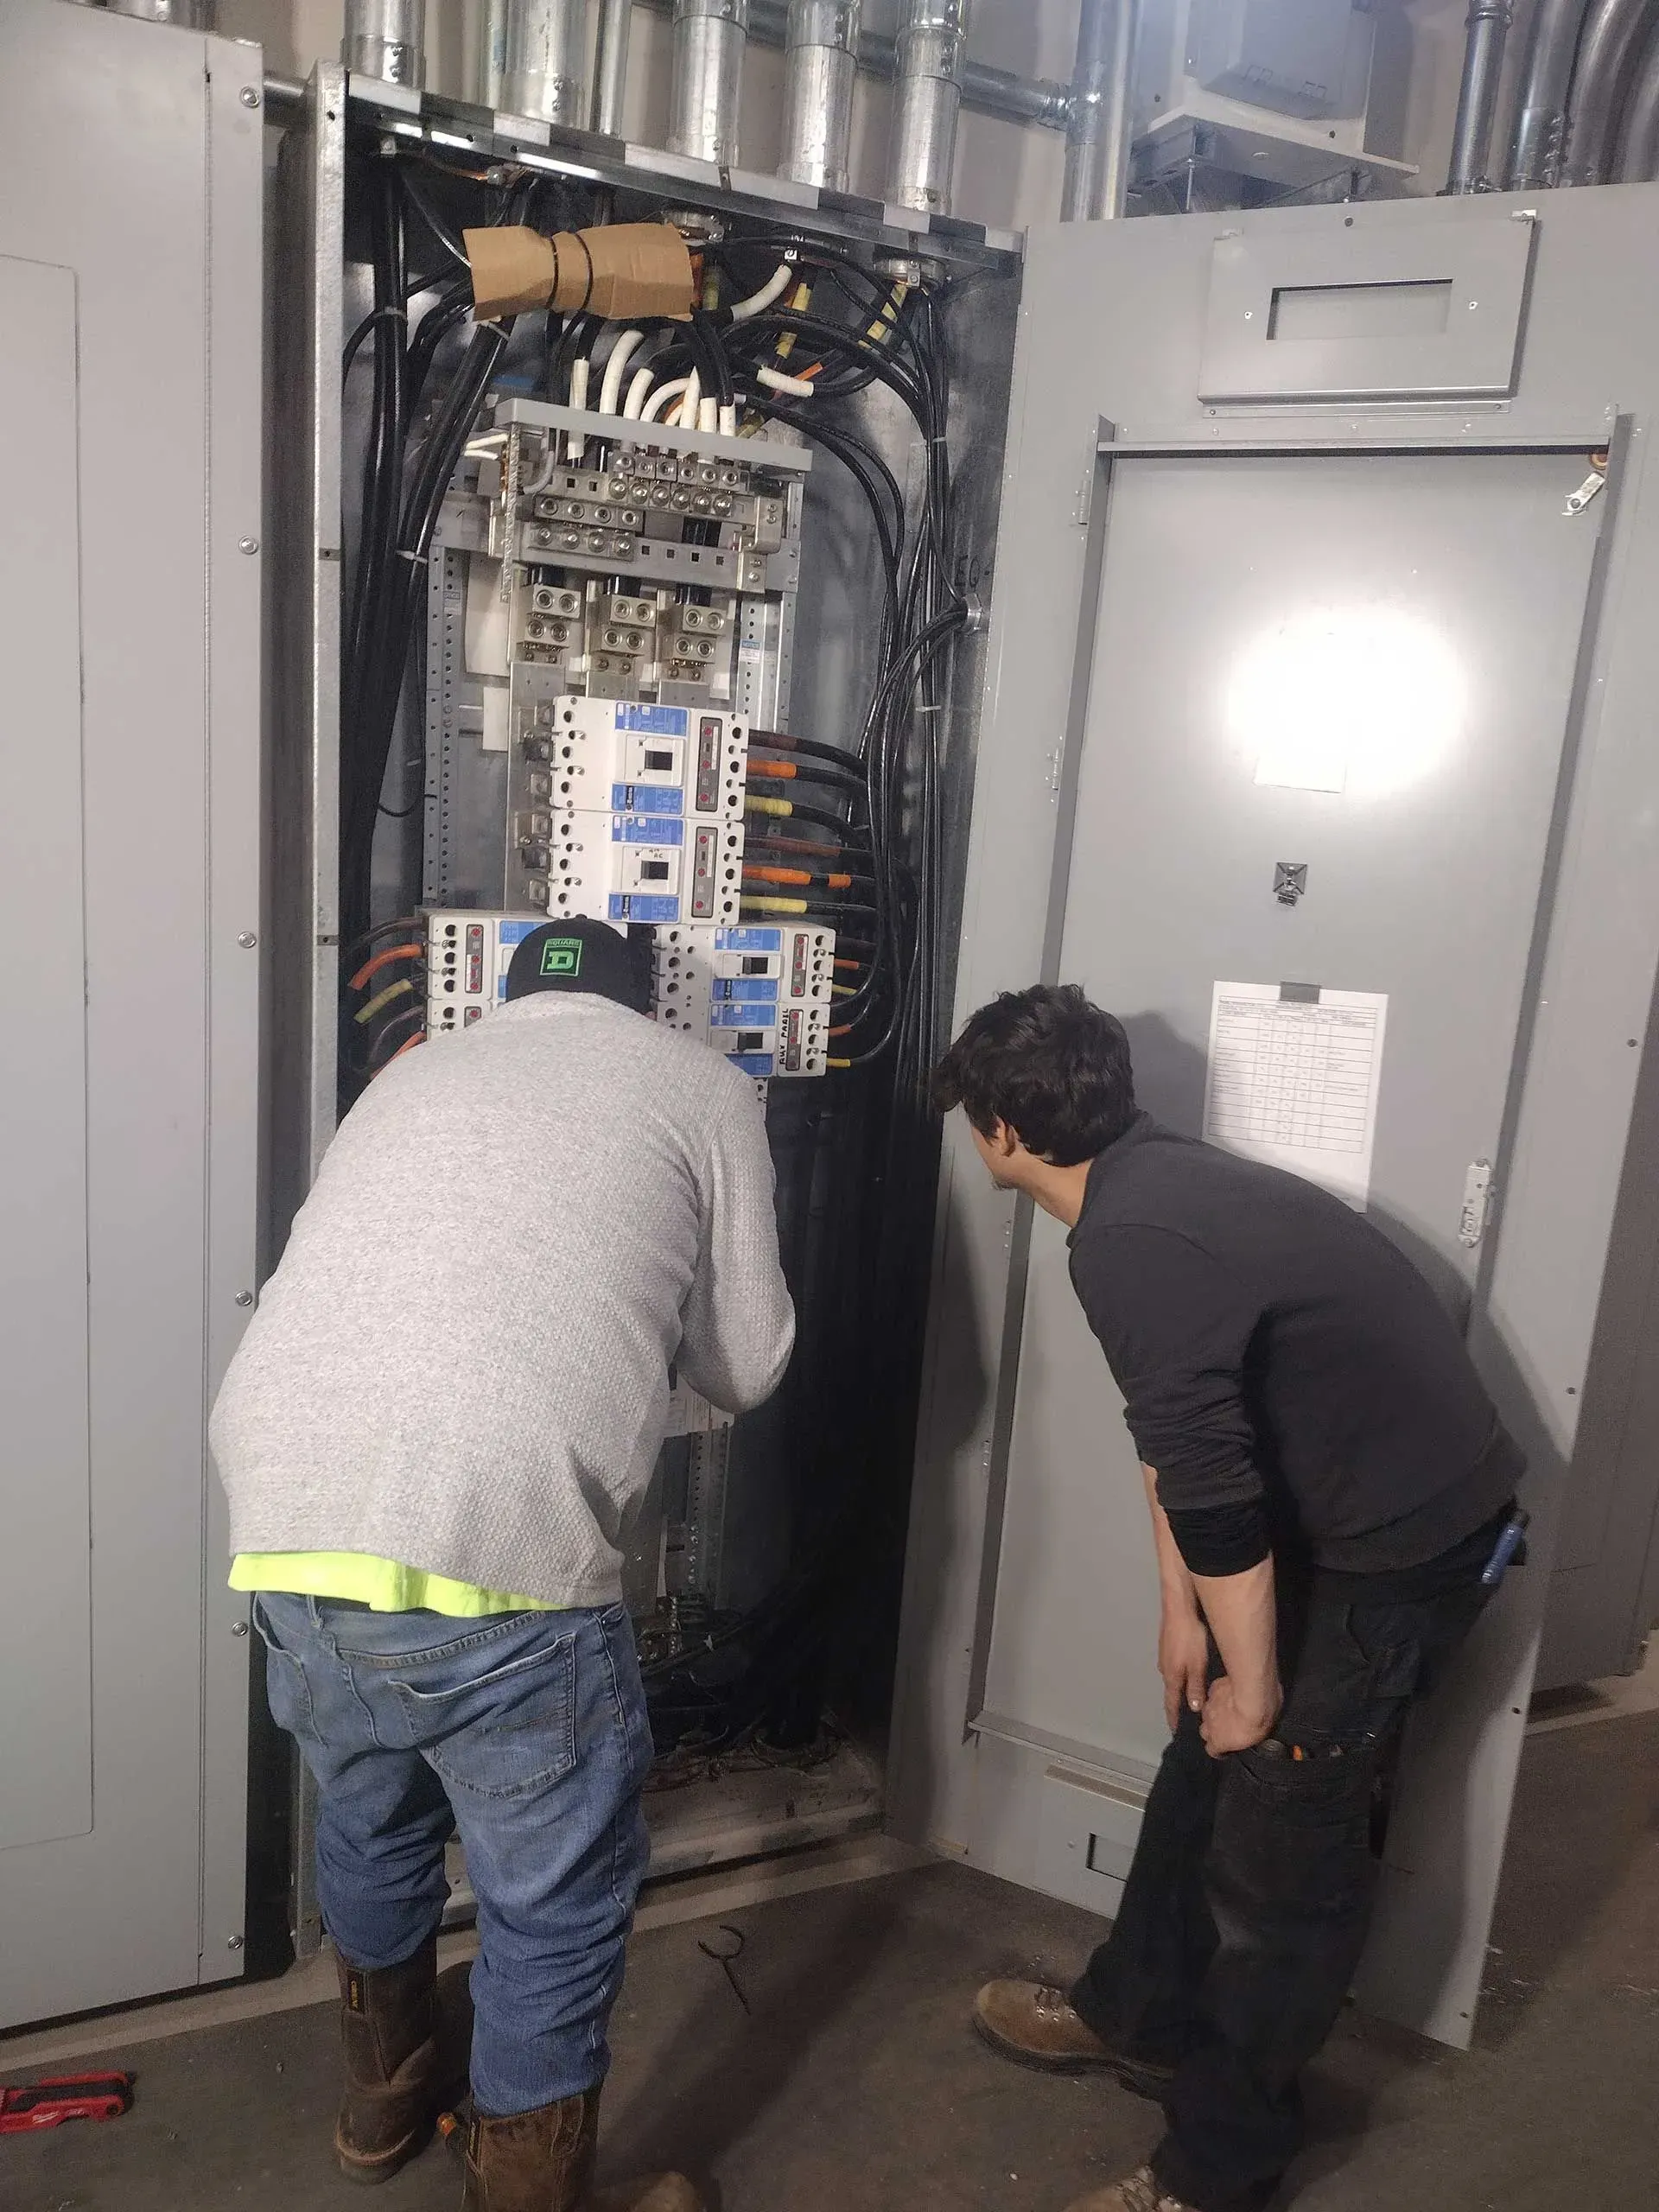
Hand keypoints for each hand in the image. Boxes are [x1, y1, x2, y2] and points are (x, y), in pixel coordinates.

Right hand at [1157, 1602, 1210, 1734]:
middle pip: (1171, 1691)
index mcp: (1172, 1677)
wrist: (1179, 1608)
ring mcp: (1164, 1655)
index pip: (1171, 1703)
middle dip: (1177, 1703)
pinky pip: (1173, 1666)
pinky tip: (1187, 1671)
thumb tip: (1193, 1707)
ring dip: (1179, 1688)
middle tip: (1185, 1715)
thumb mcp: (1198, 1665)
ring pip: (1172, 1677)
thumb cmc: (1191, 1638)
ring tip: (1188, 1695)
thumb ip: (1196, 1686)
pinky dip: (1180, 1674)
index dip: (1173, 1718)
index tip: (1175, 1731)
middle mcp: (1165, 1668)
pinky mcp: (1167, 1645)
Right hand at [1200, 1674, 1282, 1758]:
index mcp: (1219, 1741)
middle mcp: (1209, 1724)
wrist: (1254, 1694)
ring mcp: (1210, 1705)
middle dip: (1215, 1730)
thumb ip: (1247, 1741)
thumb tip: (1253, 1737)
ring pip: (1208, 1712)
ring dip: (1218, 1714)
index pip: (1212, 1750)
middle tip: (1231, 1728)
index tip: (1227, 1747)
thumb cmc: (1257, 1718)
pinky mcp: (1214, 1688)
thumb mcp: (1258, 1739)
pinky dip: (1222, 1696)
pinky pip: (1215, 1695)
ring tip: (1233, 1710)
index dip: (1220, 1749)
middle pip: (1206, 1731)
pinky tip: (1233, 1695)